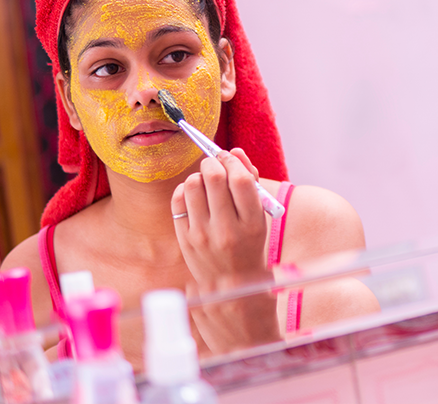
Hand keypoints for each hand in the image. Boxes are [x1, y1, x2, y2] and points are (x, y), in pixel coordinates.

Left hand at [171, 149, 280, 351]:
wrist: (231, 285)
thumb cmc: (248, 244)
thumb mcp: (259, 217)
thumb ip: (250, 182)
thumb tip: (234, 152)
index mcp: (253, 224)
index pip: (240, 179)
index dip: (233, 162)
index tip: (229, 158)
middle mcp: (227, 230)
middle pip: (214, 177)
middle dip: (213, 162)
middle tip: (215, 164)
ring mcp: (203, 236)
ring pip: (193, 184)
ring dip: (199, 175)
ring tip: (205, 183)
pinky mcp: (185, 239)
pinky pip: (178, 199)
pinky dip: (185, 190)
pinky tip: (194, 196)